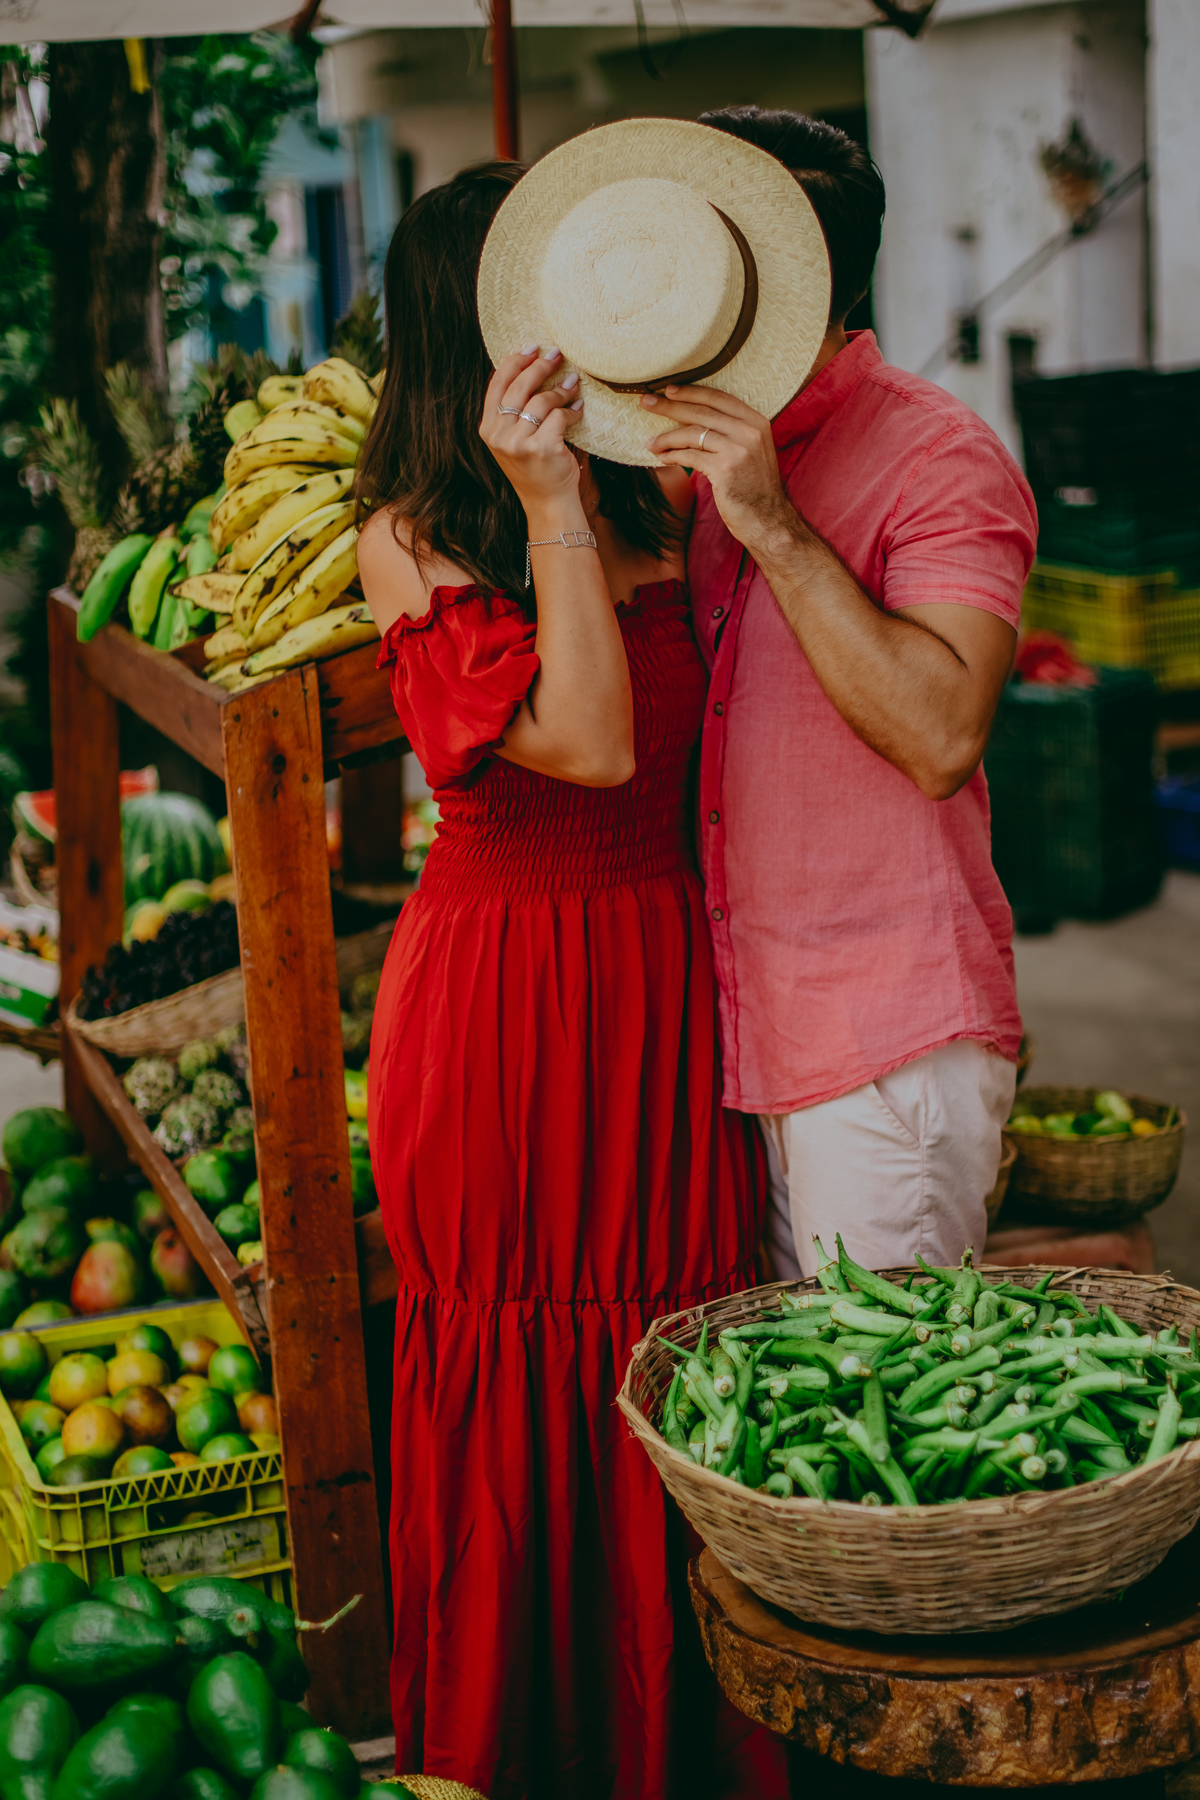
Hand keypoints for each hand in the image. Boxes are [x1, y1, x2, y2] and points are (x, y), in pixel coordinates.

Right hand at [480, 348, 583, 519]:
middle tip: (556, 355)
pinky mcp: (541, 448)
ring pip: (541, 400)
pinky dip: (572, 412)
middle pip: (519, 386)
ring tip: (573, 385)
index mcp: (488, 428)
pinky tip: (578, 410)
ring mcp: (519, 443)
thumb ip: (513, 411)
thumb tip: (529, 367)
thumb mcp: (513, 439)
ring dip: (561, 390)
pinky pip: (559, 416)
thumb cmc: (535, 467)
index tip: (532, 348)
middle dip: (540, 366)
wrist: (547, 502)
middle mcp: (499, 435)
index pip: (498, 384)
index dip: (515, 361)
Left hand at [643, 385, 789, 547]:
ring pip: (692, 433)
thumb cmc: (754, 488)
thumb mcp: (751, 451)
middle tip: (646, 402)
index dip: (691, 392)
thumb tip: (695, 419)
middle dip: (670, 406)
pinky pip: (690, 456)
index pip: (718, 398)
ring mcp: (739, 449)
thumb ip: (731, 432)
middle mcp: (750, 431)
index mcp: (756, 422)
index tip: (668, 390)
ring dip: (667, 437)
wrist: (768, 520)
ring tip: (650, 442)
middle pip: (702, 411)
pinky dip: (673, 455)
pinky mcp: (725, 468)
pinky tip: (662, 457)